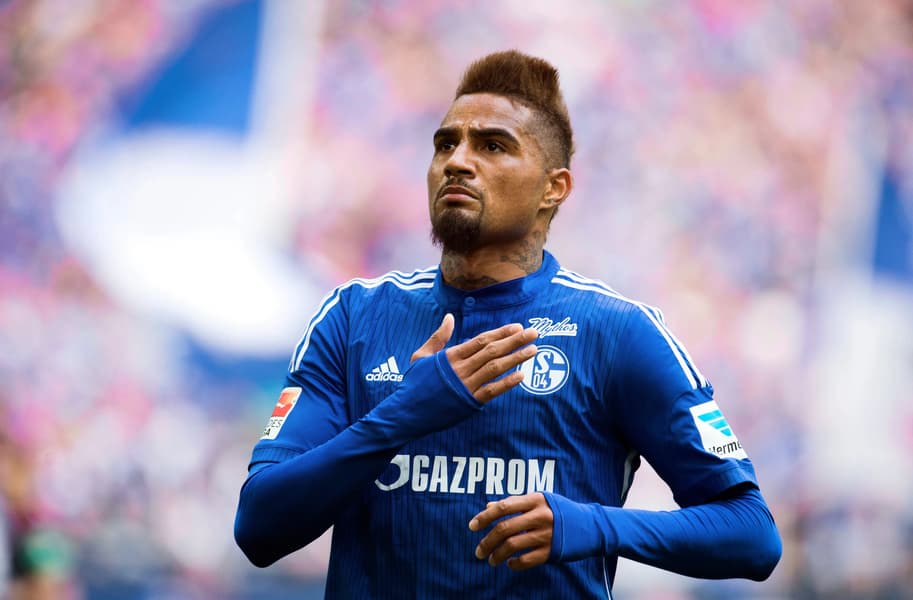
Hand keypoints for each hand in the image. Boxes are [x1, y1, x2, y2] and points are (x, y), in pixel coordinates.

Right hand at [411, 314, 537, 403]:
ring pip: (495, 368)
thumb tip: (450, 317)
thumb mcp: (421, 356)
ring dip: (515, 358)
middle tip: (534, 333)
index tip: (517, 326)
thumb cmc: (413, 383)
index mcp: (450, 356)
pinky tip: (521, 375)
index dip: (500, 333)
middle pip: (492, 351)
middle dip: (514, 341)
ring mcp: (465, 386)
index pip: (481, 340)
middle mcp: (460, 368)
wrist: (406, 412)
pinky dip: (507, 383)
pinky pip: (491, 391)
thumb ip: (438, 337)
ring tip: (533, 350)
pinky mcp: (468, 402)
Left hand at [469, 493, 552, 569]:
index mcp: (535, 500)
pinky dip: (514, 564)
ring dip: (497, 555)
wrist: (589, 526)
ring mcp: (546, 534)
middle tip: (478, 551)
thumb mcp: (539, 501)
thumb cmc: (559, 510)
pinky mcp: (552, 551)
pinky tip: (509, 564)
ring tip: (491, 560)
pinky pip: (526, 560)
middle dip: (487, 541)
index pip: (503, 507)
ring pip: (512, 546)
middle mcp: (540, 516)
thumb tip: (488, 506)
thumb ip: (514, 503)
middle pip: (505, 529)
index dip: (485, 517)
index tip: (471, 526)